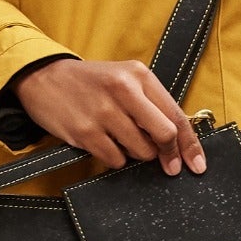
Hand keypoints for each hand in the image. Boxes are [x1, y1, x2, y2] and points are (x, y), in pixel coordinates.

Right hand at [14, 58, 205, 174]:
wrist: (43, 78)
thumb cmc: (91, 84)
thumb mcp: (124, 80)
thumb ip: (152, 105)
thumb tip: (179, 141)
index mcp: (138, 75)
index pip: (176, 114)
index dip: (190, 144)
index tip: (197, 165)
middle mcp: (123, 90)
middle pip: (164, 135)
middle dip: (168, 155)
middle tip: (167, 165)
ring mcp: (103, 112)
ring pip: (140, 151)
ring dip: (137, 154)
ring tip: (121, 139)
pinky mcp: (86, 132)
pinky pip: (115, 160)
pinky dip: (115, 158)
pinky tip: (105, 143)